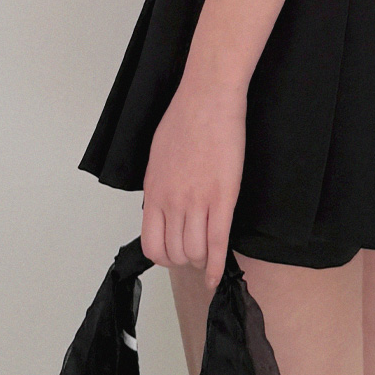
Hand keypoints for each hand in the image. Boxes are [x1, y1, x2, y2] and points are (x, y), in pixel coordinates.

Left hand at [140, 75, 246, 290]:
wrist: (208, 98)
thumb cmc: (184, 118)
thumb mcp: (158, 156)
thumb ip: (160, 185)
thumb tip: (163, 204)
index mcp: (154, 192)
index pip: (151, 244)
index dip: (164, 256)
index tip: (175, 254)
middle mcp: (172, 202)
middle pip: (175, 253)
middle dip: (185, 260)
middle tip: (196, 254)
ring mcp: (197, 202)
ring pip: (195, 253)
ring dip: (201, 261)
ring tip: (208, 256)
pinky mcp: (223, 198)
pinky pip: (217, 243)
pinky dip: (217, 266)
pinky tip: (217, 276)